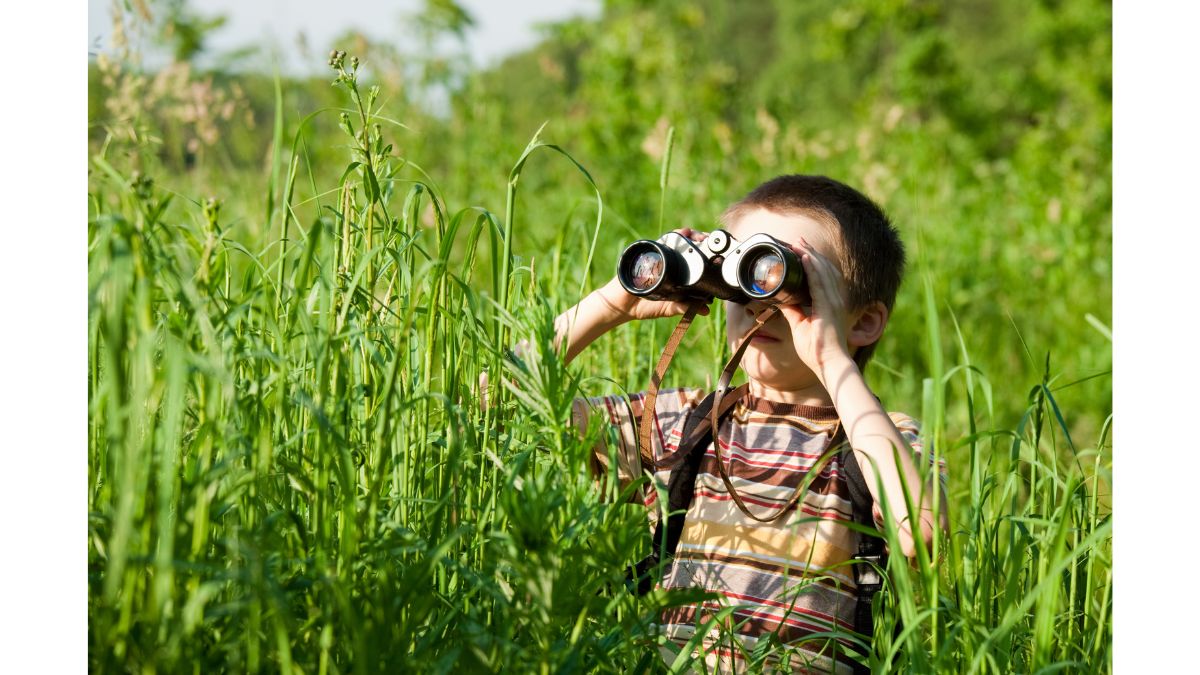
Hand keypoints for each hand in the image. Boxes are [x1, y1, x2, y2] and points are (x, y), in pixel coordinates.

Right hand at [598, 227, 711, 321]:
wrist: (621, 305)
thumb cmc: (645, 306)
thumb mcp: (669, 308)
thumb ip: (685, 307)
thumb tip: (705, 310)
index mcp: (675, 273)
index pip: (692, 258)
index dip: (705, 253)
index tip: (717, 254)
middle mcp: (668, 261)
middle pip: (687, 244)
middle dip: (700, 240)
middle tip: (710, 242)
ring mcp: (659, 254)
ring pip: (678, 239)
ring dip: (691, 235)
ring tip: (700, 236)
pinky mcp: (649, 252)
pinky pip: (664, 240)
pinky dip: (676, 235)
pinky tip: (685, 233)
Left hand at [776, 237, 853, 373]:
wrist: (829, 363)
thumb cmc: (817, 349)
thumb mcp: (800, 324)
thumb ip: (792, 309)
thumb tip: (780, 299)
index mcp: (830, 302)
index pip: (823, 275)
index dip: (813, 261)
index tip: (800, 250)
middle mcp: (835, 299)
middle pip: (824, 269)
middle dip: (810, 253)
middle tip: (798, 241)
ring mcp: (833, 302)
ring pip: (822, 271)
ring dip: (810, 256)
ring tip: (799, 244)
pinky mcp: (828, 307)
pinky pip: (819, 283)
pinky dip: (813, 269)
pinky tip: (805, 258)